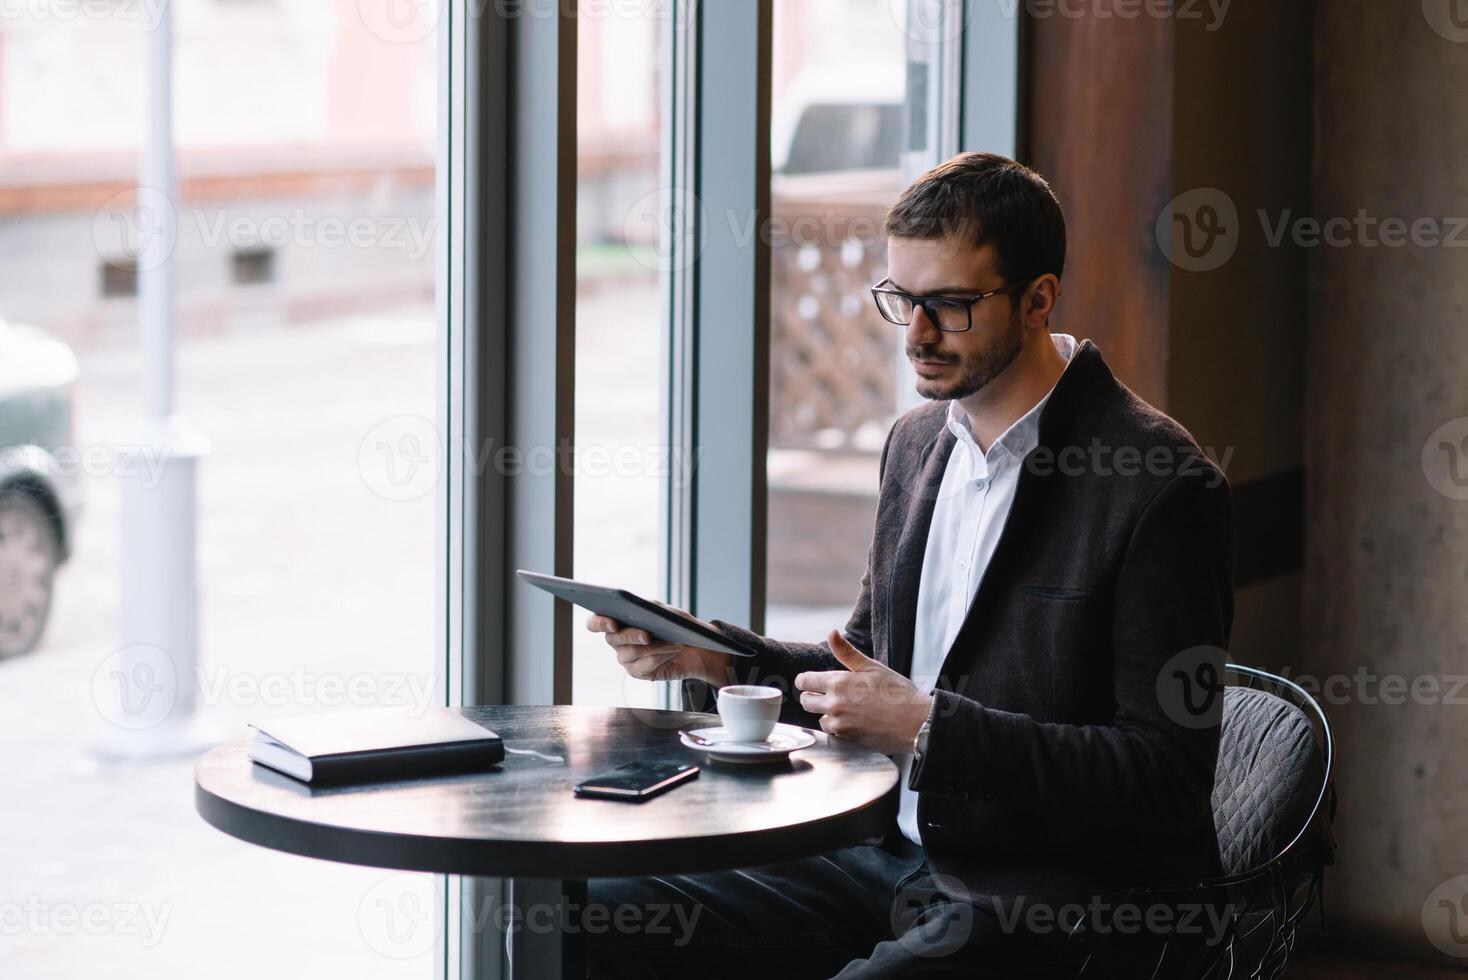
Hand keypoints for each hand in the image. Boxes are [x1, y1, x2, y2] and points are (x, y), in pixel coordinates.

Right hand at [586, 612, 729, 685]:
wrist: (695, 646)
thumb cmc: (676, 625)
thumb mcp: (666, 611)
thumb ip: (650, 607)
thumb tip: (640, 608)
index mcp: (617, 621)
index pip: (595, 623)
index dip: (598, 623)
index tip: (612, 623)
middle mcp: (617, 641)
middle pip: (611, 639)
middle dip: (630, 635)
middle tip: (646, 635)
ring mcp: (626, 659)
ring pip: (628, 654)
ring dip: (652, 647)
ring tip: (671, 641)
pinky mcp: (639, 672)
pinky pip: (643, 667)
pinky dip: (660, 657)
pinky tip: (673, 650)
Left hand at [795, 630, 932, 754]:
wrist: (916, 723)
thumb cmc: (898, 692)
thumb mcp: (873, 667)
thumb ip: (847, 652)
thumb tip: (832, 633)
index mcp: (838, 683)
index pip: (804, 681)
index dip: (806, 680)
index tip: (812, 680)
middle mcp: (834, 705)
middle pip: (806, 701)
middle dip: (813, 696)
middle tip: (829, 693)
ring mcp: (840, 725)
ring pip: (820, 718)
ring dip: (827, 713)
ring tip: (848, 708)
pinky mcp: (847, 740)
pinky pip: (833, 732)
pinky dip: (839, 726)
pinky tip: (856, 720)